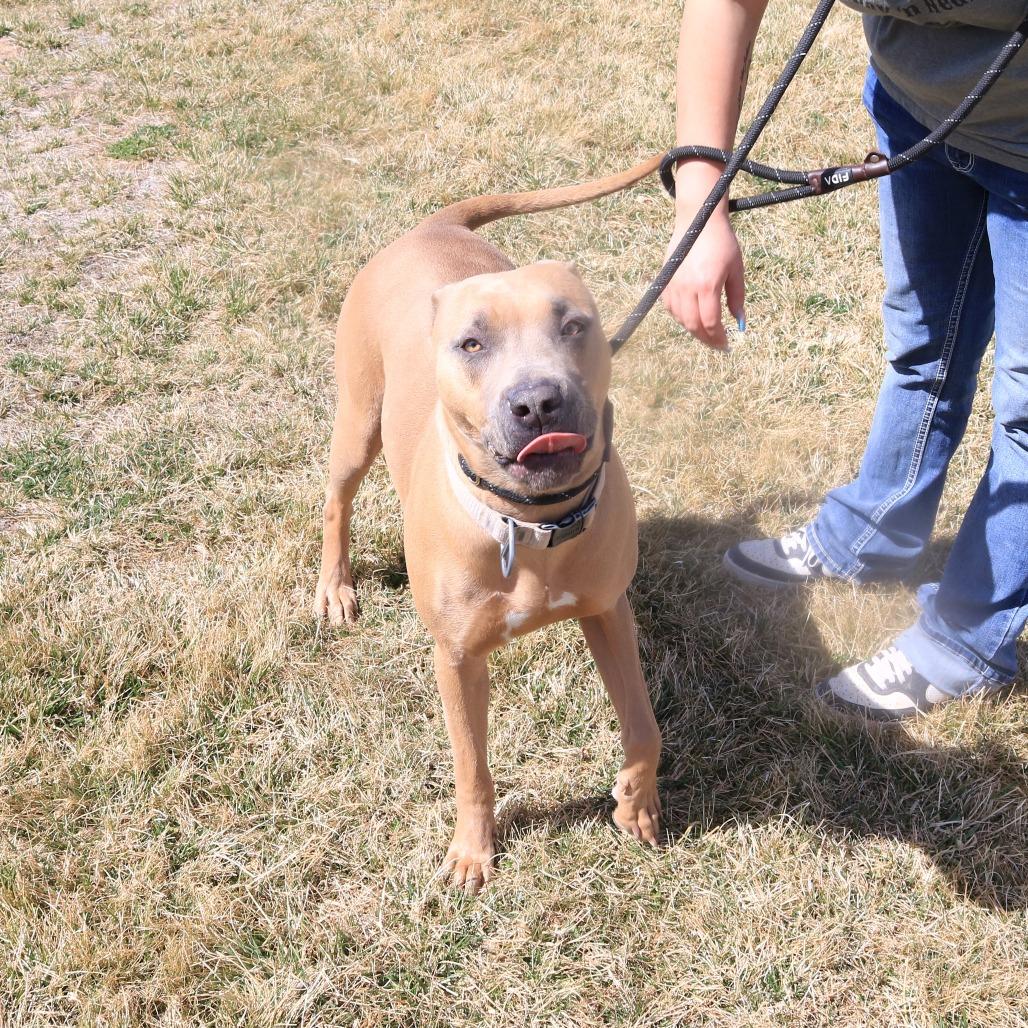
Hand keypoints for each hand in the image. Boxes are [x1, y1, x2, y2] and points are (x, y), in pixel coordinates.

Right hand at [661, 210, 745, 350]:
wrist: (698, 219)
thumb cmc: (722, 242)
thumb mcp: (736, 269)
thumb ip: (737, 298)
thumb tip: (739, 322)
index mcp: (707, 285)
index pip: (710, 322)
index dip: (718, 338)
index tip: (726, 344)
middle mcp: (687, 287)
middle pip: (693, 325)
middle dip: (706, 339)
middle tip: (716, 345)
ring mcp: (673, 284)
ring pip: (680, 319)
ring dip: (693, 330)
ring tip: (706, 333)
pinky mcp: (665, 281)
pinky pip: (670, 308)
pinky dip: (680, 318)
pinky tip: (691, 319)